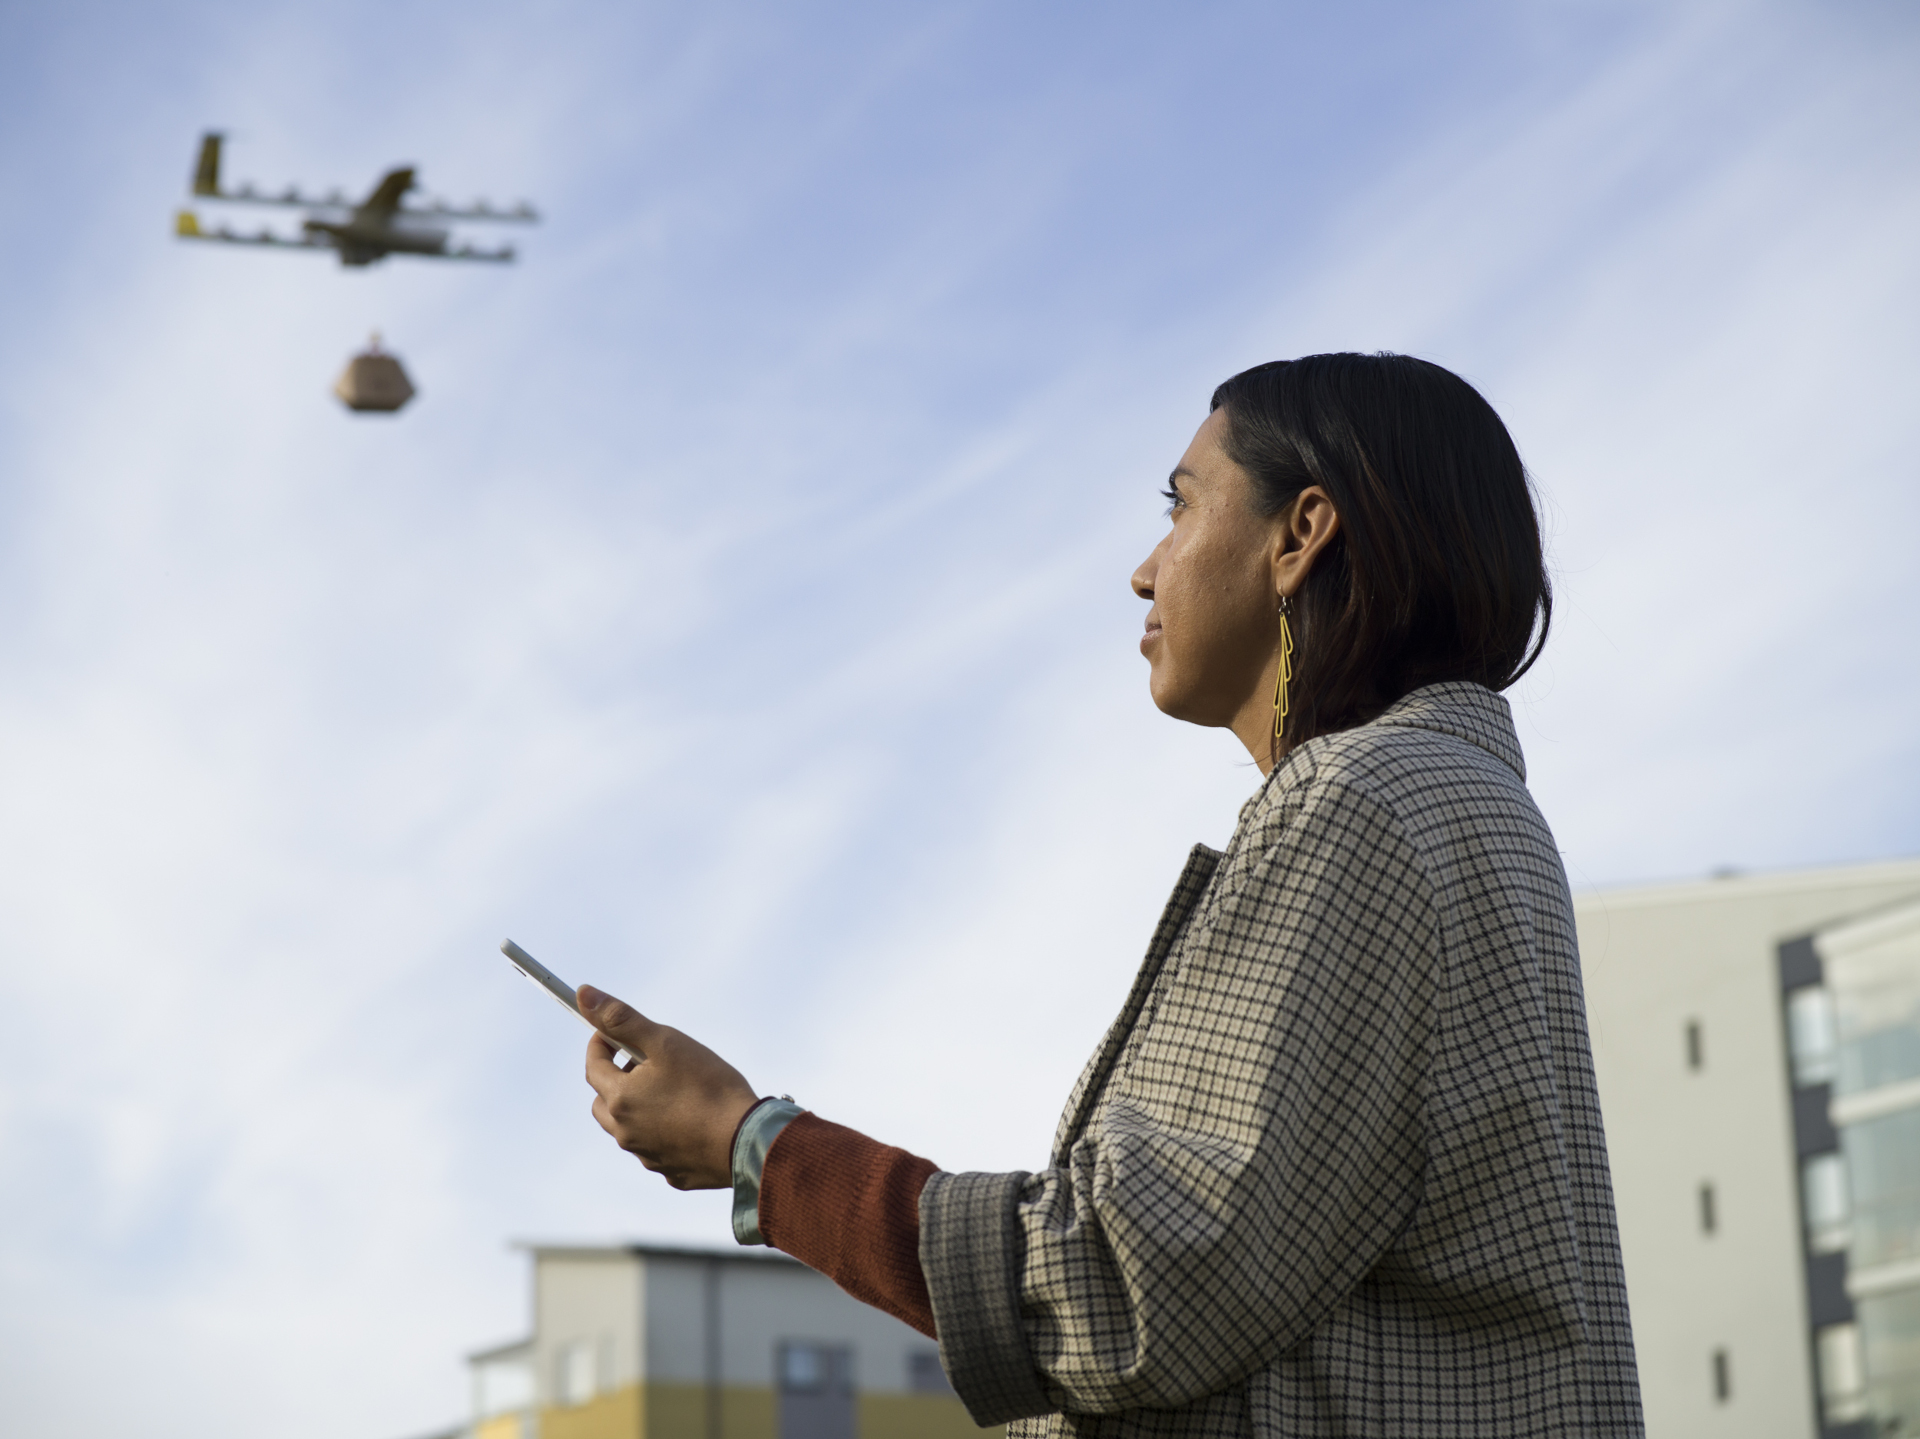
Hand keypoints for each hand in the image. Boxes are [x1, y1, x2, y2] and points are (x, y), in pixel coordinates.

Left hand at [579, 984, 759, 1189]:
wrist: (746, 1141)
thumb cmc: (708, 1087)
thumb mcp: (665, 1042)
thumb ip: (623, 1019)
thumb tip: (583, 994)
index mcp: (620, 1099)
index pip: (593, 1066)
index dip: (600, 1044)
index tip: (612, 1033)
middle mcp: (626, 1132)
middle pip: (604, 1102)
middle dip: (616, 1079)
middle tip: (642, 1064)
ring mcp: (648, 1156)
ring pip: (628, 1127)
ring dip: (637, 1108)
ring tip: (667, 1092)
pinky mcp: (672, 1172)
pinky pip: (656, 1148)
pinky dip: (662, 1132)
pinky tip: (688, 1121)